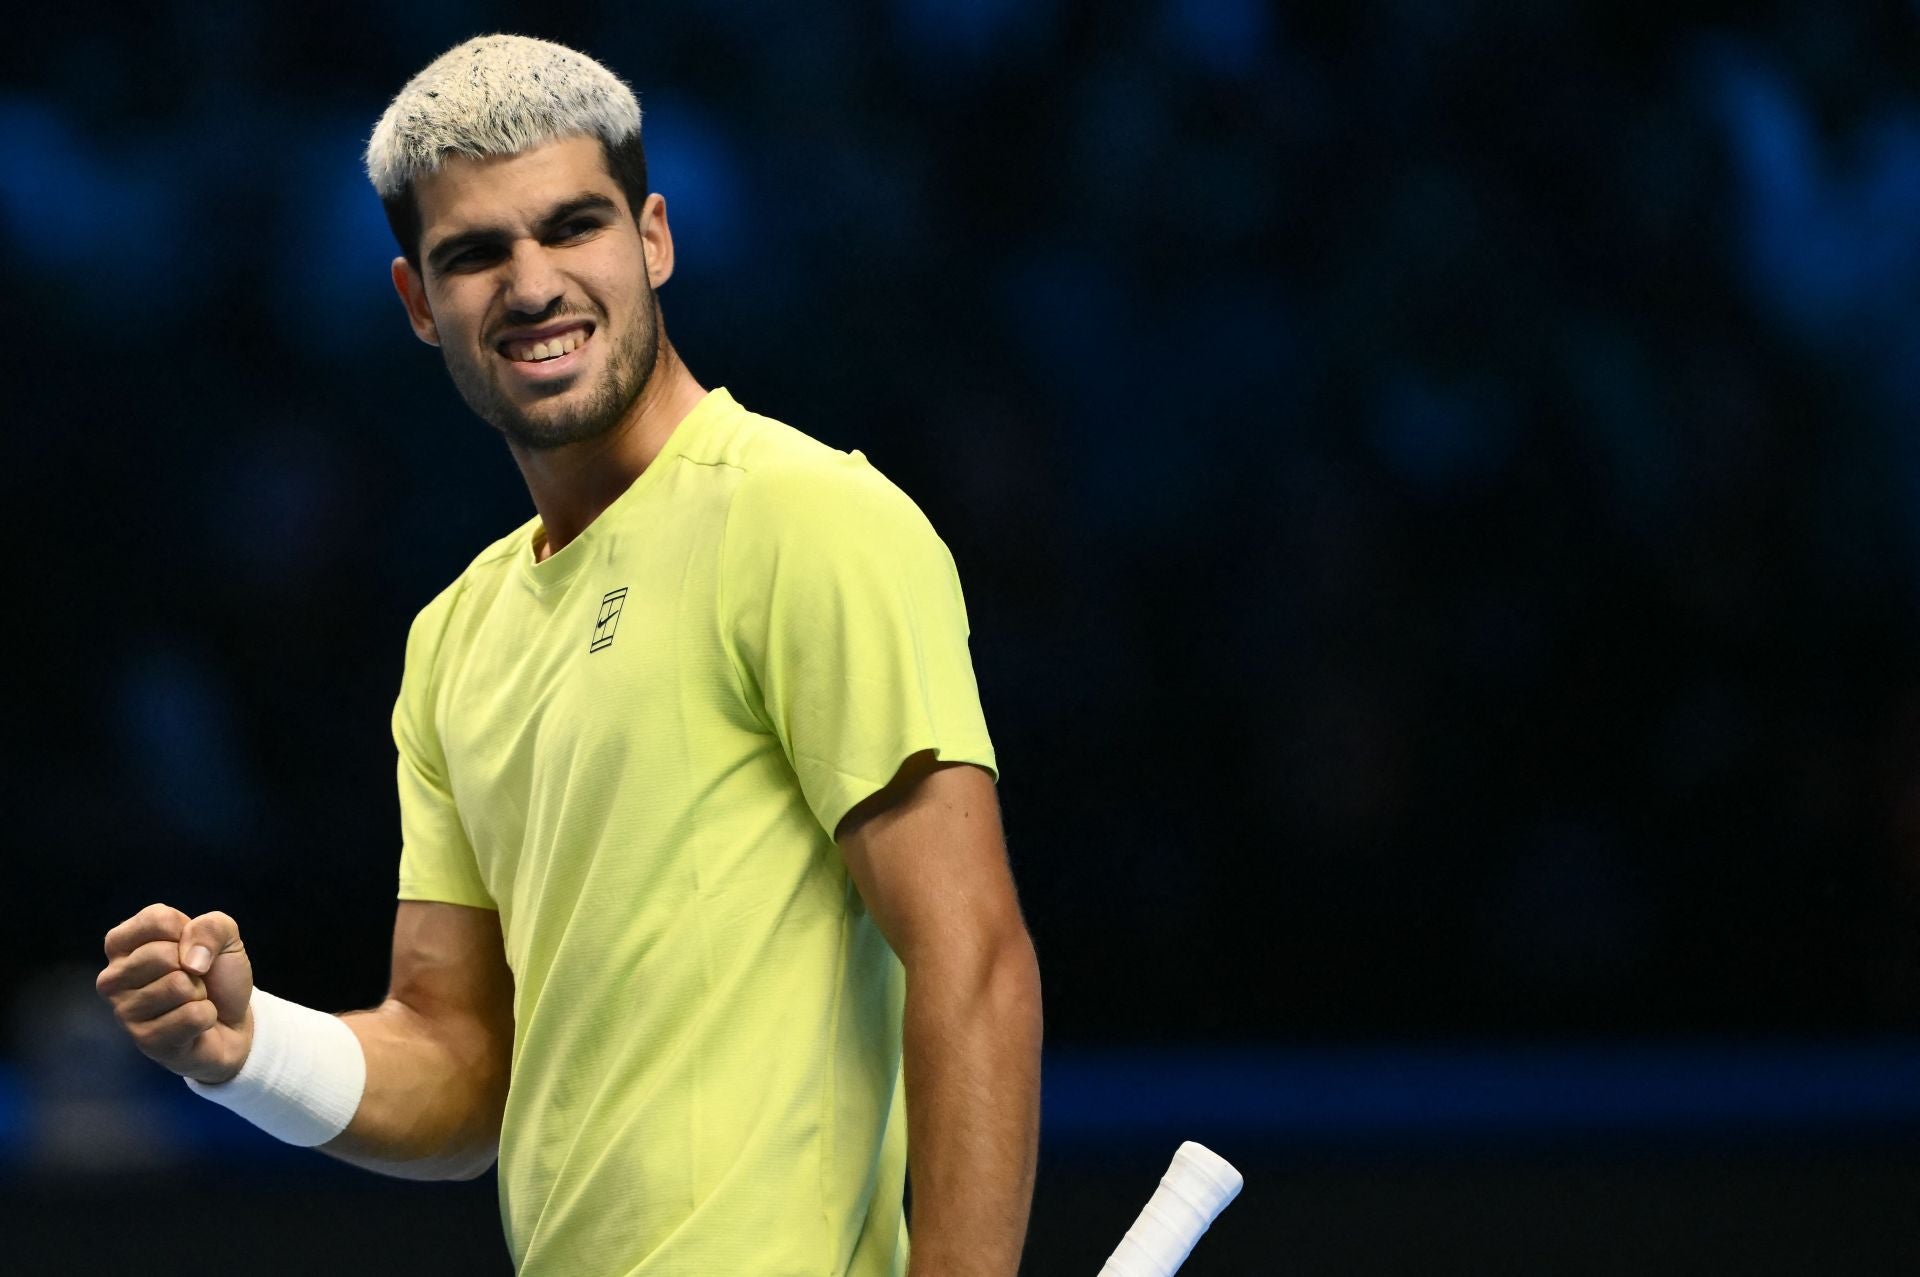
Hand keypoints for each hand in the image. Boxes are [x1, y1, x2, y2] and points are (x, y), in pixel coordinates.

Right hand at [96, 903, 254, 1083]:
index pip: (155, 920)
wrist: (233, 1021)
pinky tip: (194, 1024)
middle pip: (162, 955)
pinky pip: (191, 1016)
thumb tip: (190, 960)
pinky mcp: (144, 1040)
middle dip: (194, 967)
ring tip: (191, 1001)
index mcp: (122, 944)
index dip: (188, 932)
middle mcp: (112, 977)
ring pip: (177, 986)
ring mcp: (123, 1012)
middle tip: (193, 980)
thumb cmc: (216, 974)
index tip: (190, 948)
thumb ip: (210, 927)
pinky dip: (206, 1016)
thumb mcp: (224, 936)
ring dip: (199, 994)